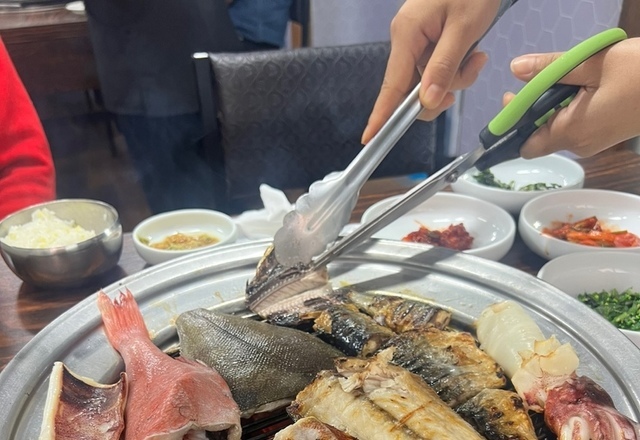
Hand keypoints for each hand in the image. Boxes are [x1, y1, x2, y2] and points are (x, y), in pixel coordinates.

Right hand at [362, 0, 500, 143]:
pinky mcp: (428, 44)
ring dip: (457, 78)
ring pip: (431, 83)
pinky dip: (457, 69)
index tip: (370, 138)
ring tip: (477, 56)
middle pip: (415, 89)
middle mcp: (407, 40)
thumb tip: (427, 100)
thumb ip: (444, 67)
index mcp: (407, 34)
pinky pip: (438, 70)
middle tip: (471, 70)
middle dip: (443, 91)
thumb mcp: (464, 29)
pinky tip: (472, 53)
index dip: (382, 114)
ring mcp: (417, 43)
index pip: (392, 84)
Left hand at [507, 38, 639, 157]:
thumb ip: (551, 69)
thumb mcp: (593, 63)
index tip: (511, 97)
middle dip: (532, 108)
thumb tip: (516, 69)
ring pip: (558, 126)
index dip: (513, 124)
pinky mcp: (605, 135)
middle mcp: (580, 144)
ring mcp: (594, 142)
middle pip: (539, 133)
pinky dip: (571, 106)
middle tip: (539, 79)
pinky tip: (585, 85)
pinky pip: (576, 124)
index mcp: (572, 132)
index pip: (525, 144)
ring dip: (554, 103)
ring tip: (569, 78)